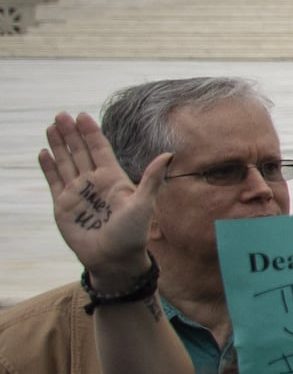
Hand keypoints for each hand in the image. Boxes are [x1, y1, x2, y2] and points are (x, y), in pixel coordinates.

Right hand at [36, 112, 158, 286]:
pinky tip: (44, 153)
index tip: (83, 115)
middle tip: (61, 114)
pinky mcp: (63, 205)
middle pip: (80, 151)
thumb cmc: (132, 234)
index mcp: (113, 179)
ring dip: (58, 145)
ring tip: (52, 126)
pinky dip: (48, 167)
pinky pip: (54, 181)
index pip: (100, 149)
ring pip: (66, 162)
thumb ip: (151, 179)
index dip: (91, 133)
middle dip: (71, 133)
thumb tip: (168, 154)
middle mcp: (94, 182)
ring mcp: (78, 193)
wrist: (113, 260)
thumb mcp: (143, 204)